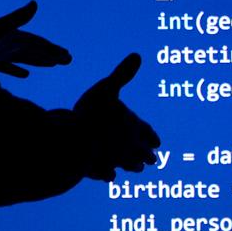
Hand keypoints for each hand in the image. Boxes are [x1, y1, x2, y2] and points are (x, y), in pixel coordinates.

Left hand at [0, 0, 71, 76]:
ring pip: (22, 57)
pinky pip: (6, 66)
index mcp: (9, 36)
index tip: (67, 55)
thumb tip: (35, 3)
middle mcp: (4, 42)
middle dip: (50, 54)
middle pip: (32, 49)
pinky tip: (25, 74)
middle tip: (68, 60)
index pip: (36, 43)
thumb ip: (15, 18)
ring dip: (38, 60)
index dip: (52, 49)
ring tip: (53, 64)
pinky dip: (18, 69)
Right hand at [73, 53, 158, 178]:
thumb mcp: (107, 88)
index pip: (148, 132)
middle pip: (142, 152)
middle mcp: (128, 146)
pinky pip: (108, 174)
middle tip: (153, 160)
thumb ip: (122, 74)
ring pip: (129, 165)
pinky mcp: (99, 170)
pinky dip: (110, 174)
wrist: (73, 143)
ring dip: (134, 166)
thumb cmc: (91, 114)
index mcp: (133, 126)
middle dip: (147, 155)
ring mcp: (114, 161)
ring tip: (137, 168)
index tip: (157, 143)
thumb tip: (137, 55)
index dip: (152, 136)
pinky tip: (110, 175)